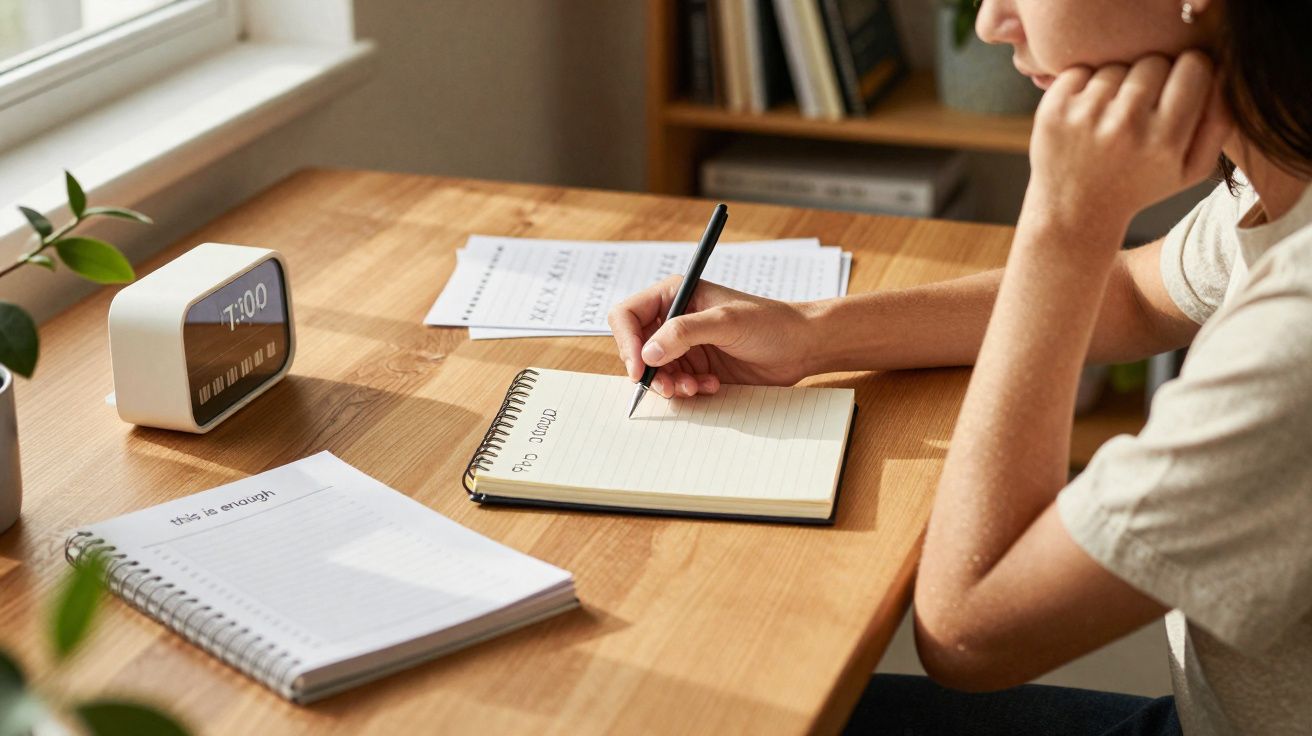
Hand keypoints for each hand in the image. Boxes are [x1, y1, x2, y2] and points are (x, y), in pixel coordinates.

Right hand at [607, 276, 817, 397]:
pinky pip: (675, 384)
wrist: (801, 347)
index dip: (627, 342)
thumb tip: (648, 352)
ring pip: (654, 371)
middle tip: (670, 387)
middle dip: (649, 371)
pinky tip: (711, 386)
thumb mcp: (726, 322)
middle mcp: (674, 319)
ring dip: (670, 384)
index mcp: (675, 295)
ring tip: (695, 387)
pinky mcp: (697, 368)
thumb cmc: (770, 322)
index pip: (628, 315)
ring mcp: (685, 346)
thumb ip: (684, 333)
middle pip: (636, 348)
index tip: (639, 368)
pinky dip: (687, 390)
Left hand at [1026, 51, 1232, 228]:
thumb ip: (1219, 123)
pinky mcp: (1054, 110)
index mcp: (1165, 141)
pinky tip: (1086, 116)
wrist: (1074, 212)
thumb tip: (1225, 72)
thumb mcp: (1190, 170)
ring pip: (1117, 65)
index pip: (1195, 66)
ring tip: (1112, 119)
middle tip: (1143, 109)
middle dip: (1154, 78)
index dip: (1191, 72)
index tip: (1181, 87)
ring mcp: (1085, 116)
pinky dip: (1084, 85)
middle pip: (1155, 61)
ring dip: (1117, 85)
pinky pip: (1081, 70)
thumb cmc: (1139, 186)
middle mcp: (1125, 126)